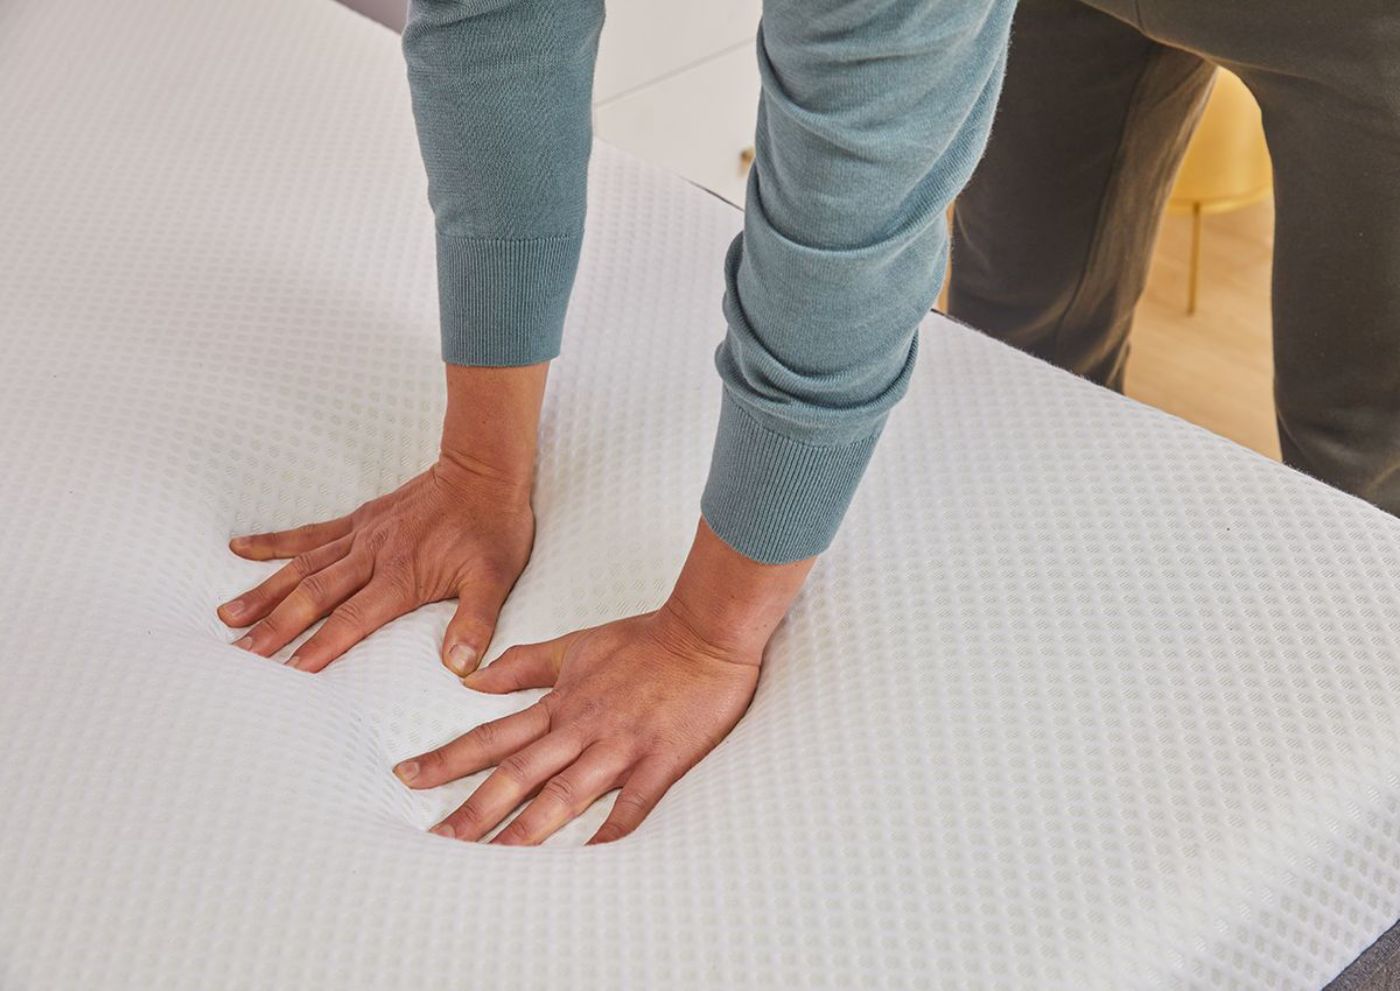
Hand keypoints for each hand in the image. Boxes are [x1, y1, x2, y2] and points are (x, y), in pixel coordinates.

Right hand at [219, 363, 548, 673]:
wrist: (486, 471)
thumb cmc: (493, 528)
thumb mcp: (495, 580)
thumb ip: (474, 623)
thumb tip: (459, 666)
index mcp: (402, 576)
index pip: (353, 619)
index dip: (321, 647)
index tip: (289, 673)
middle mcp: (372, 556)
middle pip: (314, 596)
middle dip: (276, 628)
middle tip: (241, 654)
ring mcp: (360, 535)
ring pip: (301, 566)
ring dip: (264, 592)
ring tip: (228, 616)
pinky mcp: (359, 519)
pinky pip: (309, 533)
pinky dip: (274, 543)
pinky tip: (239, 549)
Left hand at [393, 519, 815, 843]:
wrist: (706, 631)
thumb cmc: (643, 639)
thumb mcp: (575, 645)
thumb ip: (524, 666)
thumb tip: (473, 679)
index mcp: (561, 704)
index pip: (493, 736)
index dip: (448, 758)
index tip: (407, 777)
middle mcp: (582, 728)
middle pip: (519, 772)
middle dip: (475, 808)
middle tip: (436, 840)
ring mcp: (620, 746)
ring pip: (566, 792)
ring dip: (528, 828)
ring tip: (493, 860)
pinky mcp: (661, 759)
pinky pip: (634, 804)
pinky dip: (612, 831)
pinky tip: (591, 860)